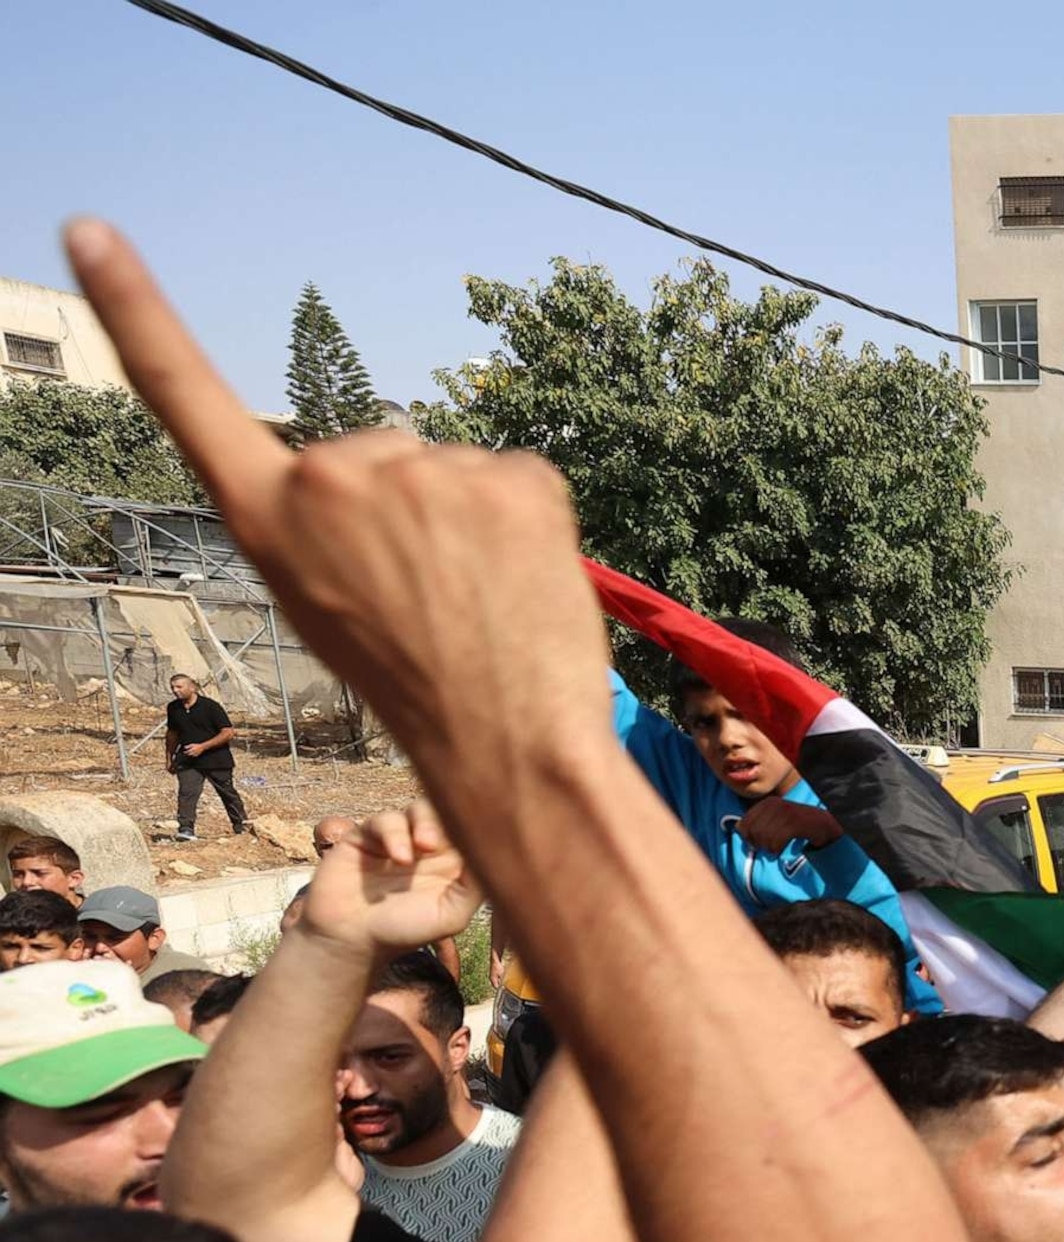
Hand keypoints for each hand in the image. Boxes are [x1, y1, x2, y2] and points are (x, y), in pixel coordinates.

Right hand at [66, 221, 610, 781]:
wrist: (505, 741)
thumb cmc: (411, 686)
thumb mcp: (325, 602)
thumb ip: (328, 519)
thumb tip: (384, 468)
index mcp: (268, 515)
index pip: (187, 394)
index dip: (134, 309)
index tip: (88, 229)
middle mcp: (333, 476)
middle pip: (374, 458)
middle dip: (404, 513)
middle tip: (427, 599)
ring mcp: (425, 469)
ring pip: (448, 474)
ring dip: (467, 523)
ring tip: (476, 602)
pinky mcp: (512, 474)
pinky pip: (515, 479)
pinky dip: (525, 524)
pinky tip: (521, 581)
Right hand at [298, 801, 483, 955]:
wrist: (350, 938)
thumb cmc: (404, 930)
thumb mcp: (451, 915)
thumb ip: (475, 886)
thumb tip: (496, 854)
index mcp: (452, 862)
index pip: (471, 831)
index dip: (479, 825)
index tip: (487, 825)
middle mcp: (427, 847)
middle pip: (448, 810)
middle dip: (451, 817)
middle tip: (446, 839)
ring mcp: (398, 839)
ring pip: (418, 808)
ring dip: (424, 822)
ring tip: (423, 847)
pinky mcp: (367, 836)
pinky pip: (384, 820)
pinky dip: (394, 833)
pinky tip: (397, 857)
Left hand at [737, 796, 839, 849]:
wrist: (824, 826)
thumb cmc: (796, 827)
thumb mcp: (775, 821)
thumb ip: (756, 823)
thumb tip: (737, 829)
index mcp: (766, 803)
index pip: (743, 826)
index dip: (748, 839)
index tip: (759, 843)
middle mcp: (774, 804)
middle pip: (752, 833)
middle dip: (759, 845)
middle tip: (770, 848)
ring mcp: (785, 812)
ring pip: (764, 839)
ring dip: (770, 849)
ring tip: (778, 848)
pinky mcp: (795, 822)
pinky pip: (776, 842)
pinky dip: (777, 850)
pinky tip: (783, 849)